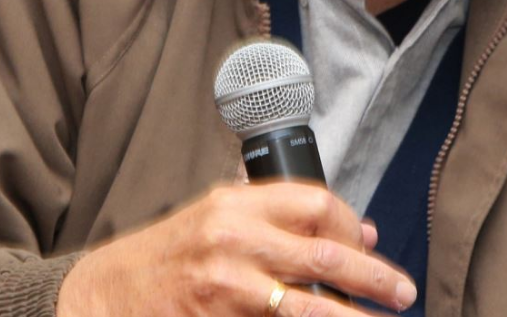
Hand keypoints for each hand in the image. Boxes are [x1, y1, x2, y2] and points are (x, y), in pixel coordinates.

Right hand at [56, 182, 413, 316]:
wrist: (104, 295)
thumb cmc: (167, 256)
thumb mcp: (218, 219)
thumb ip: (280, 219)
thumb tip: (362, 233)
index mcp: (235, 202)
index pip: (316, 203)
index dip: (353, 225)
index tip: (370, 245)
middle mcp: (232, 237)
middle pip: (324, 253)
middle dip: (372, 277)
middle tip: (401, 293)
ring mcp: (224, 285)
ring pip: (308, 305)